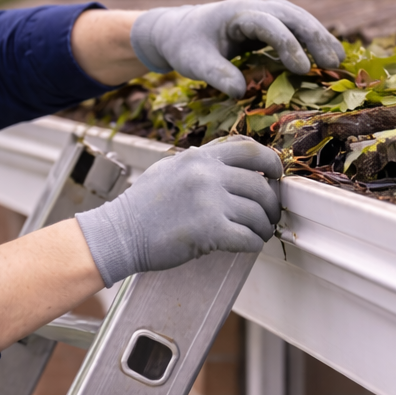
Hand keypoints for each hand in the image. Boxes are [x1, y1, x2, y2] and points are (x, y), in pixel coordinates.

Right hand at [75, 137, 283, 286]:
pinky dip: (253, 244)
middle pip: (260, 185)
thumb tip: (228, 165)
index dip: (270, 161)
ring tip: (259, 233)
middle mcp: (206, 174)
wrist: (119, 233)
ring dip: (263, 227)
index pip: (249, 149)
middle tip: (269, 215)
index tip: (276, 175)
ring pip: (258, 214)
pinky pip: (248, 237)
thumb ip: (198, 162)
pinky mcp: (210, 230)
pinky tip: (248, 245)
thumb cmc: (141, 206)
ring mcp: (209, 201)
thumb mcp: (169, 169)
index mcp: (198, 157)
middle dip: (271, 203)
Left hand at [130, 0, 344, 97]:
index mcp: (236, 13)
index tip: (302, 69)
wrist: (180, 30)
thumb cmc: (187, 46)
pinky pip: (295, 26)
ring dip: (319, 35)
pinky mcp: (269, 22)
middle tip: (333, 62)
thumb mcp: (194, 63)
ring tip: (339, 59)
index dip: (287, 44)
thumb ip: (216, 75)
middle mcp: (254, 7)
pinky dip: (312, 37)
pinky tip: (328, 55)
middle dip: (313, 37)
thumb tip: (241, 92)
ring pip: (298, 17)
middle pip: (291, 16)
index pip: (268, 24)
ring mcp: (263, 12)